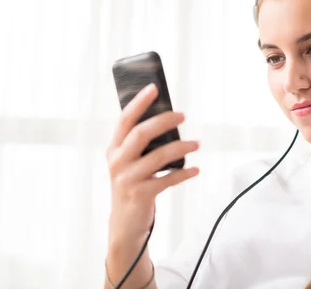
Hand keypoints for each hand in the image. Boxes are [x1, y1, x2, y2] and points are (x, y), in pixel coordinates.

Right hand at [106, 82, 199, 249]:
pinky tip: (195, 169)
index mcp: (114, 149)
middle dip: (164, 121)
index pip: (125, 119)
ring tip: (196, 143)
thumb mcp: (130, 162)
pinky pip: (168, 179)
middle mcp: (117, 161)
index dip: (139, 102)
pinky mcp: (141, 195)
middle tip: (183, 115)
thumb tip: (168, 119)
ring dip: (181, 147)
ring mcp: (128, 179)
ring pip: (158, 156)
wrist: (125, 224)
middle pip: (141, 133)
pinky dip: (184, 173)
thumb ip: (142, 144)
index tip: (154, 87)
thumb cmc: (133, 185)